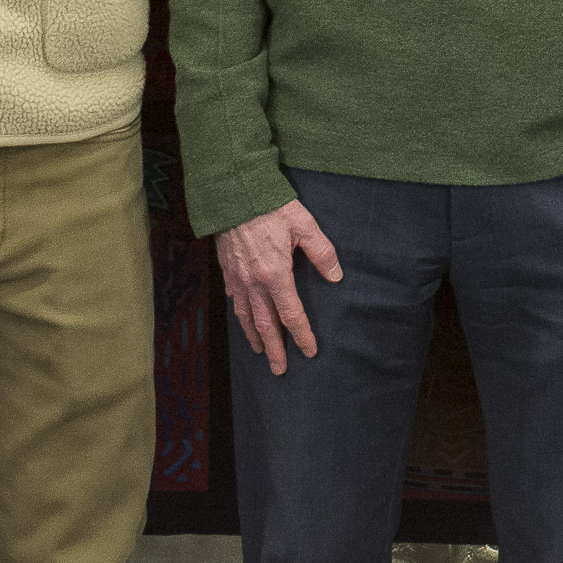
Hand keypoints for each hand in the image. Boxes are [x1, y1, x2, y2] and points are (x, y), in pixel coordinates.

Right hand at [214, 199, 342, 376]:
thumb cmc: (271, 206)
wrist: (234, 193)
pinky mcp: (227, 270)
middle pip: (265, 325)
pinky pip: (234, 300)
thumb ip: (322, 252)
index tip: (310, 351)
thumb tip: (336, 276)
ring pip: (246, 317)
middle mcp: (254, 283)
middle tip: (279, 369)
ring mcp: (237, 279)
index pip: (291, 315)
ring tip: (260, 352)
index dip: (302, 335)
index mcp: (276, 274)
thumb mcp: (304, 224)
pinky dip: (240, 315)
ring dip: (255, 337)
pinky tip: (244, 319)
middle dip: (274, 349)